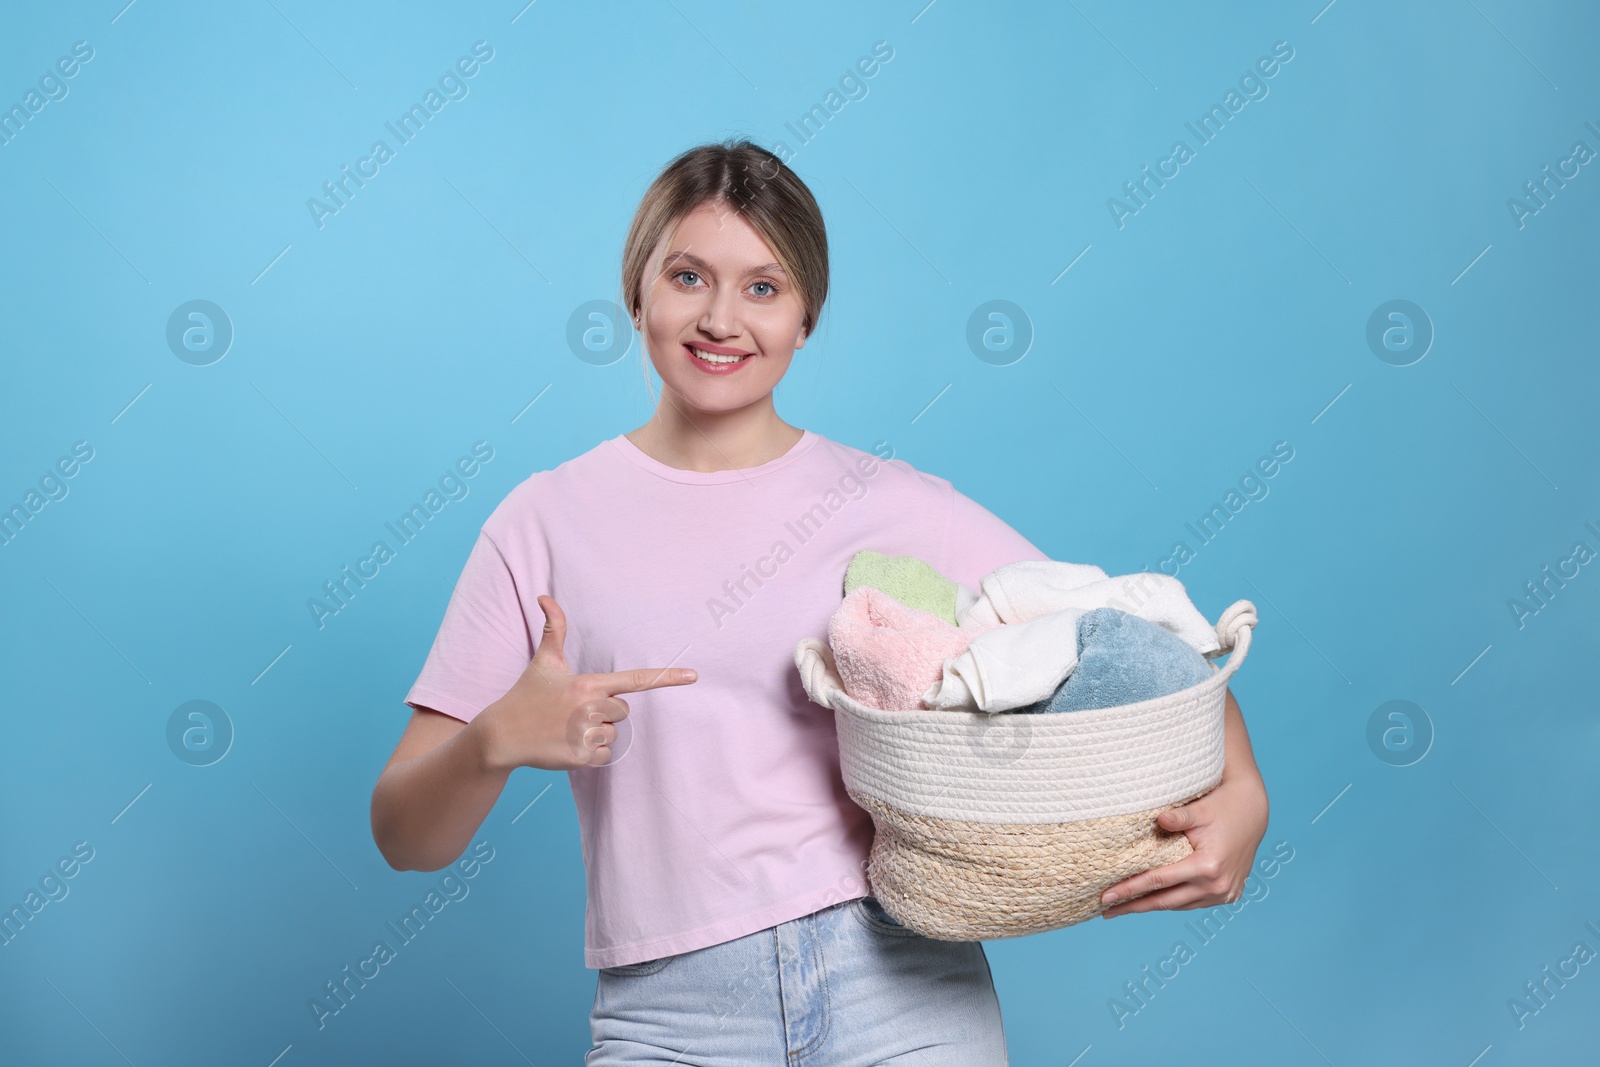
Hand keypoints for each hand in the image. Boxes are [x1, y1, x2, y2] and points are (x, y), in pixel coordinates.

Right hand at [476, 594, 697, 771]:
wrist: (500, 735)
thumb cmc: (526, 695)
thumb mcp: (543, 662)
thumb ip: (554, 629)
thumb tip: (544, 596)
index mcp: (588, 684)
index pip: (635, 679)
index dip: (666, 677)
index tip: (693, 676)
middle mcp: (590, 708)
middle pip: (623, 710)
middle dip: (604, 712)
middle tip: (573, 711)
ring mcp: (586, 735)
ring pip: (614, 734)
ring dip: (597, 733)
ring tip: (568, 727)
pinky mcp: (580, 758)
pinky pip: (606, 757)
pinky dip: (592, 754)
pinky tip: (568, 745)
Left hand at [1098, 769, 1269, 917]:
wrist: (1253, 812)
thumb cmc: (1222, 806)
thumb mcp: (1199, 809)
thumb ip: (1178, 817)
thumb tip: (1157, 820)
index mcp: (1208, 867)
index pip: (1159, 882)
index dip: (1130, 889)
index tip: (1106, 897)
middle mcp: (1217, 886)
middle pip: (1166, 901)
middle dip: (1134, 906)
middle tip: (1106, 910)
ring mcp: (1224, 894)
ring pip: (1180, 905)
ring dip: (1153, 906)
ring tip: (1125, 906)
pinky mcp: (1228, 895)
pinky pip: (1193, 903)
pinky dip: (1173, 901)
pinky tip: (1154, 900)